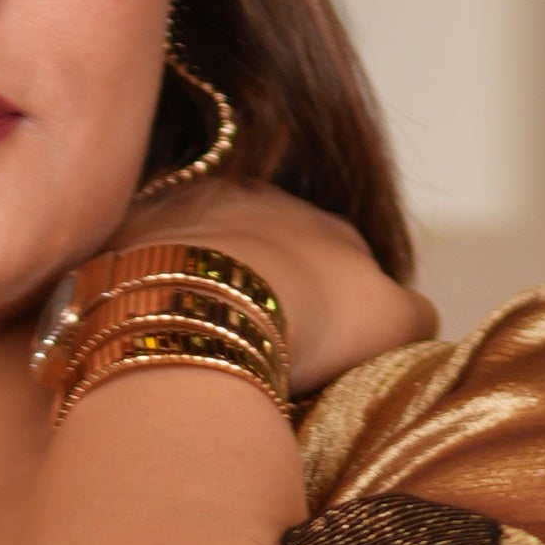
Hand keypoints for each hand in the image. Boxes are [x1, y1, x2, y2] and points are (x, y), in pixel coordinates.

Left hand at [107, 174, 436, 392]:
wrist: (210, 306)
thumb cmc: (311, 316)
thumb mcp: (394, 321)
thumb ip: (414, 314)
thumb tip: (415, 319)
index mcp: (325, 222)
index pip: (340, 253)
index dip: (331, 299)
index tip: (316, 344)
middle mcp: (258, 200)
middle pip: (266, 242)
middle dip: (260, 282)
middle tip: (252, 339)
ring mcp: (190, 208)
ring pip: (200, 244)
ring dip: (199, 278)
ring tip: (193, 334)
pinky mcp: (129, 230)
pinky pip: (138, 256)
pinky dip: (144, 283)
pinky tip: (145, 323)